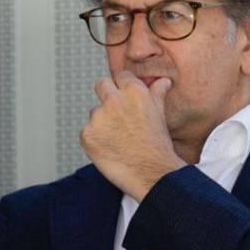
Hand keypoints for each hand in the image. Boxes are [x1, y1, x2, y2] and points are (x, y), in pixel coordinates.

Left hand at [80, 71, 184, 200]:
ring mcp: (98, 117)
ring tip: (119, 139)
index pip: (120, 76)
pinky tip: (111, 149)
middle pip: (101, 85)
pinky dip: (96, 140)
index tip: (126, 97)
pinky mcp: (86, 135)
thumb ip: (157, 93)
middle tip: (117, 115)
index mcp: (134, 92)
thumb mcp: (161, 114)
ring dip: (102, 122)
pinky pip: (88, 132)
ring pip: (95, 113)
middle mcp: (114, 100)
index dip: (123, 87)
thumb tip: (162, 81)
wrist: (153, 173)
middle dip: (107, 95)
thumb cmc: (158, 146)